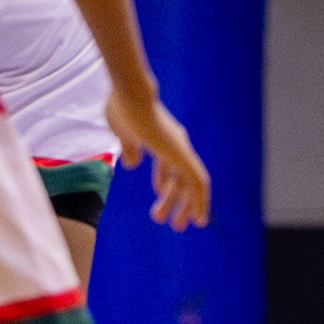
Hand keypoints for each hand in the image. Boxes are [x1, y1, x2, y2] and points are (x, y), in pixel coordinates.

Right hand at [107, 88, 210, 230]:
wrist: (131, 97)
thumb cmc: (123, 109)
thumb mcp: (123, 134)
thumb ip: (130, 148)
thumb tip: (132, 164)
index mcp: (161, 138)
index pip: (167, 163)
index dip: (163, 181)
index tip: (159, 194)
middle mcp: (175, 145)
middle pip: (179, 177)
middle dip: (177, 200)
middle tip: (174, 223)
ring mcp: (180, 150)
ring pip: (188, 184)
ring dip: (185, 206)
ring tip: (177, 227)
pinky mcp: (182, 155)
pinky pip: (198, 182)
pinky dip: (200, 200)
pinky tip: (198, 217)